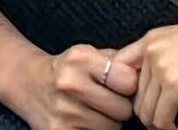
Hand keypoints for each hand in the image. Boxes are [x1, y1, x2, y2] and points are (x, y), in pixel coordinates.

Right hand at [12, 39, 142, 128]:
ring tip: (95, 111)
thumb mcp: (88, 54)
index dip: (130, 86)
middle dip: (121, 108)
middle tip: (108, 101)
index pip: (128, 80)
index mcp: (81, 59)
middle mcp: (71, 83)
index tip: (123, 85)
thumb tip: (148, 72)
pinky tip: (85, 121)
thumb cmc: (68, 69)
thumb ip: (118, 60)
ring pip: (112, 129)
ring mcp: (64, 111)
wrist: (29, 83)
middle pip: (123, 110)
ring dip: (109, 123)